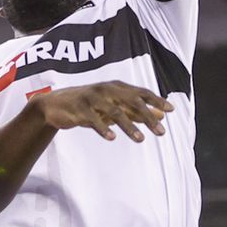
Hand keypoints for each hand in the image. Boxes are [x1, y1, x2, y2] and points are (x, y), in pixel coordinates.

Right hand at [30, 81, 172, 142]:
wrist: (55, 106)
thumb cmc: (89, 106)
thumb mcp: (114, 107)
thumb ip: (136, 111)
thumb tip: (161, 115)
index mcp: (116, 87)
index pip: (141, 92)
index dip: (156, 100)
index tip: (171, 110)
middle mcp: (106, 89)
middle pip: (131, 101)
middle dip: (147, 116)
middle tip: (161, 131)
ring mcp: (93, 98)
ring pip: (115, 111)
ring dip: (129, 125)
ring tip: (140, 139)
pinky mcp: (80, 109)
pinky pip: (94, 118)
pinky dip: (103, 128)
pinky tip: (112, 138)